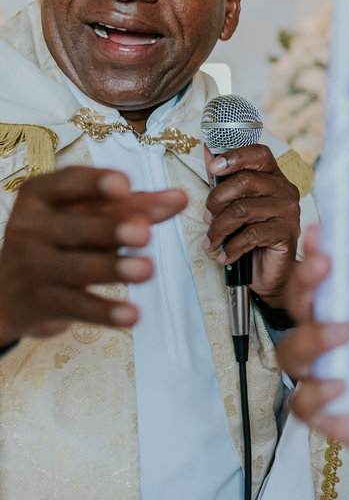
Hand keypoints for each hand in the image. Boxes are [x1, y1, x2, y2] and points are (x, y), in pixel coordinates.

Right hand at [0, 167, 187, 345]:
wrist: (9, 291)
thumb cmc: (61, 240)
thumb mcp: (86, 216)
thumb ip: (133, 206)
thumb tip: (179, 199)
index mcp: (40, 196)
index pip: (67, 184)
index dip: (95, 184)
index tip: (124, 185)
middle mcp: (30, 228)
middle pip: (76, 228)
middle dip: (110, 229)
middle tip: (144, 233)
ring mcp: (34, 267)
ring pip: (79, 267)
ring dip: (114, 268)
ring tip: (147, 270)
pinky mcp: (44, 302)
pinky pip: (78, 306)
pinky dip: (106, 312)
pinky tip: (132, 315)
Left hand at [203, 145, 301, 307]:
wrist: (270, 273)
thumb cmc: (252, 237)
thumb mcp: (233, 204)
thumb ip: (222, 179)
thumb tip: (207, 150)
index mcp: (273, 178)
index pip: (259, 154)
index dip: (235, 156)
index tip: (214, 167)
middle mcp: (285, 191)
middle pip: (245, 181)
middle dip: (216, 200)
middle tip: (206, 218)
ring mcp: (289, 212)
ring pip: (243, 210)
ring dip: (218, 228)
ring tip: (211, 242)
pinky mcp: (287, 234)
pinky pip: (251, 234)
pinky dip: (232, 247)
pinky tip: (226, 254)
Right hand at [280, 227, 348, 482]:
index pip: (328, 282)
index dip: (316, 257)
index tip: (317, 234)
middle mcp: (344, 344)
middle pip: (301, 311)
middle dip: (304, 288)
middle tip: (323, 273)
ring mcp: (337, 378)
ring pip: (291, 354)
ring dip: (309, 339)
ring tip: (343, 336)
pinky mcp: (336, 416)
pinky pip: (302, 404)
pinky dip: (313, 393)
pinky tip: (340, 386)